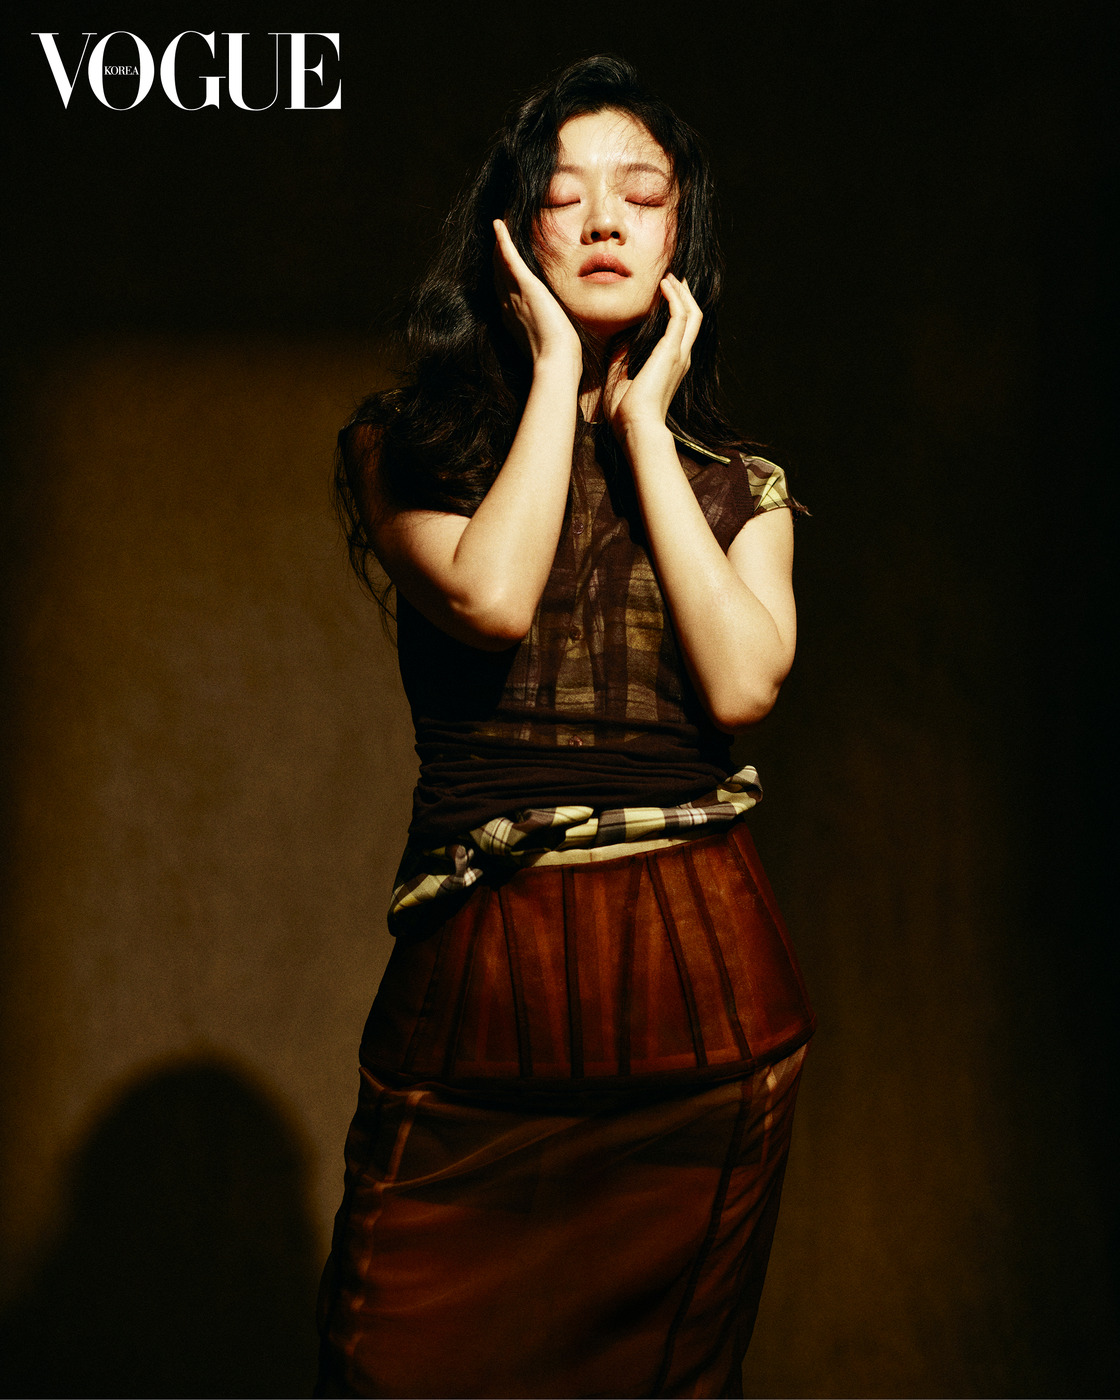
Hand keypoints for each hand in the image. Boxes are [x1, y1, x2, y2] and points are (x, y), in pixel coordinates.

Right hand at [493, 220, 581, 374]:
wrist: (556, 360)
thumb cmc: (557, 356)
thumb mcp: (549, 340)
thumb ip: (547, 331)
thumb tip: (558, 335)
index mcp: (513, 318)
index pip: (504, 290)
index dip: (502, 274)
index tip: (502, 262)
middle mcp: (508, 304)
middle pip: (498, 274)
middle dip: (496, 256)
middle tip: (496, 237)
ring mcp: (514, 294)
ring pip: (500, 263)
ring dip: (498, 244)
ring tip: (498, 226)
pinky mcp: (525, 286)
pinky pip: (509, 258)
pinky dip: (503, 240)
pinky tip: (499, 224)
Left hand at [604, 274, 701, 439]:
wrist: (636, 426)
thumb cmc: (626, 411)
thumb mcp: (621, 378)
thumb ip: (622, 358)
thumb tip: (618, 340)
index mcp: (671, 365)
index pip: (680, 331)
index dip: (675, 309)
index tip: (665, 292)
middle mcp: (680, 357)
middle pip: (692, 318)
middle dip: (684, 295)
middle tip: (674, 277)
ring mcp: (678, 354)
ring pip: (691, 313)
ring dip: (681, 291)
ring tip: (669, 275)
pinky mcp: (671, 351)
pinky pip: (679, 315)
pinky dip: (674, 297)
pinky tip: (664, 284)